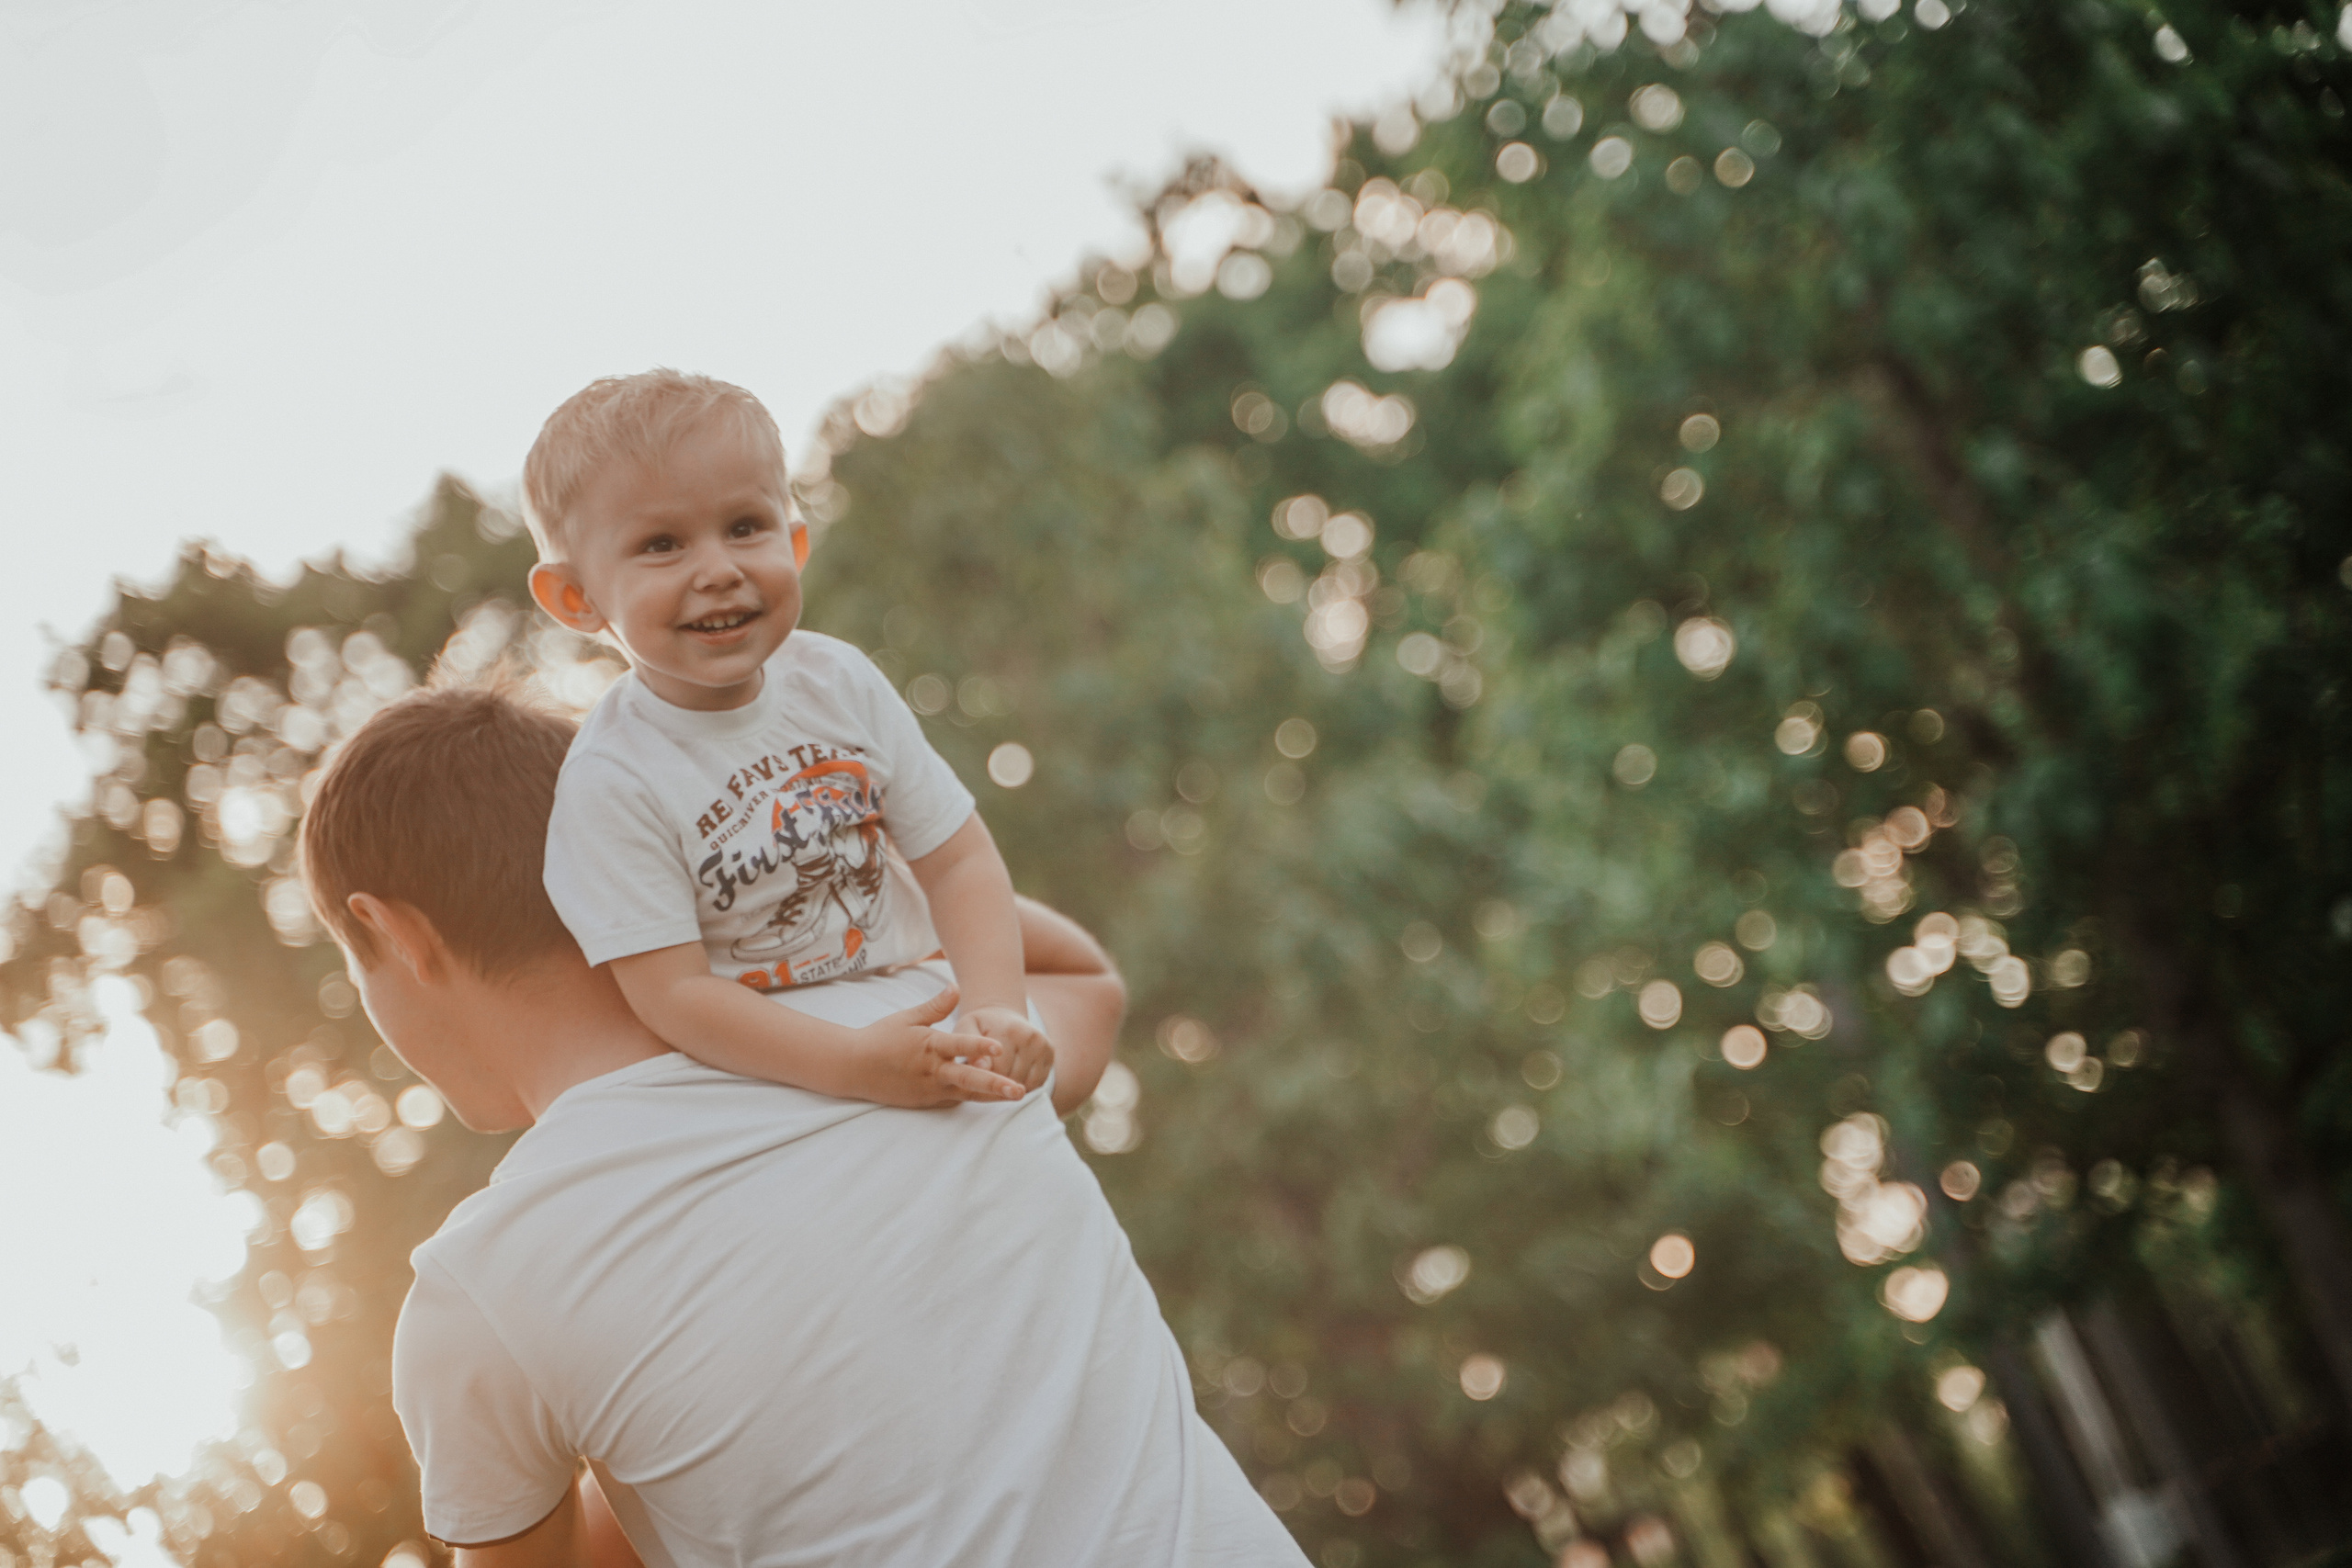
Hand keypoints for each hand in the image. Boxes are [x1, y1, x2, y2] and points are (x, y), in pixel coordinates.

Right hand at [849, 987, 1027, 1107]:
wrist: (853, 1067)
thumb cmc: (882, 1038)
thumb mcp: (907, 1017)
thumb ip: (935, 1006)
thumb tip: (955, 986)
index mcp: (928, 1045)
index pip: (957, 1046)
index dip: (978, 1047)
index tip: (999, 1048)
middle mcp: (931, 1070)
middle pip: (967, 1079)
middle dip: (995, 1085)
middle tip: (1019, 1090)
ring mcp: (929, 1089)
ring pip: (966, 1094)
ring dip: (991, 1095)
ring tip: (1016, 1096)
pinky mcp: (926, 1101)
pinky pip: (954, 1100)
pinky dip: (973, 1099)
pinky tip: (994, 1098)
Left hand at [966, 1003, 1054, 1096]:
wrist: (1001, 1014)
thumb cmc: (980, 1025)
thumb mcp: (967, 1029)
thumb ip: (972, 1048)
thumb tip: (981, 1067)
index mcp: (1010, 1031)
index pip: (998, 1072)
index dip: (983, 1081)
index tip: (974, 1081)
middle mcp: (1031, 1037)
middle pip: (1013, 1079)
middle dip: (997, 1085)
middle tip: (984, 1081)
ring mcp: (1043, 1045)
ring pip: (1026, 1084)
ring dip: (1011, 1088)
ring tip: (997, 1080)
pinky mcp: (1050, 1052)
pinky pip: (1038, 1082)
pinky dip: (1024, 1086)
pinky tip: (1011, 1078)